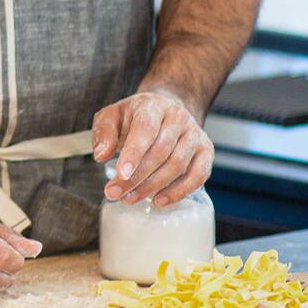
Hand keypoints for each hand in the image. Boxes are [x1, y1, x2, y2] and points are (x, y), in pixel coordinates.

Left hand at [92, 88, 212, 205]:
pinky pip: (198, 175)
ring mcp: (195, 134)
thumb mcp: (112, 116)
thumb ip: (104, 132)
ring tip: (131, 198)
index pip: (146, 129)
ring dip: (153, 186)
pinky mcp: (206, 150)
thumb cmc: (135, 116)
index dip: (134, 153)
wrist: (165, 109)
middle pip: (161, 151)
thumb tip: (101, 154)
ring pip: (178, 165)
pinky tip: (160, 201)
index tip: (121, 174)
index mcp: (153, 106)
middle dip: (137, 177)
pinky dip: (179, 191)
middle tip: (116, 193)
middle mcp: (178, 118)